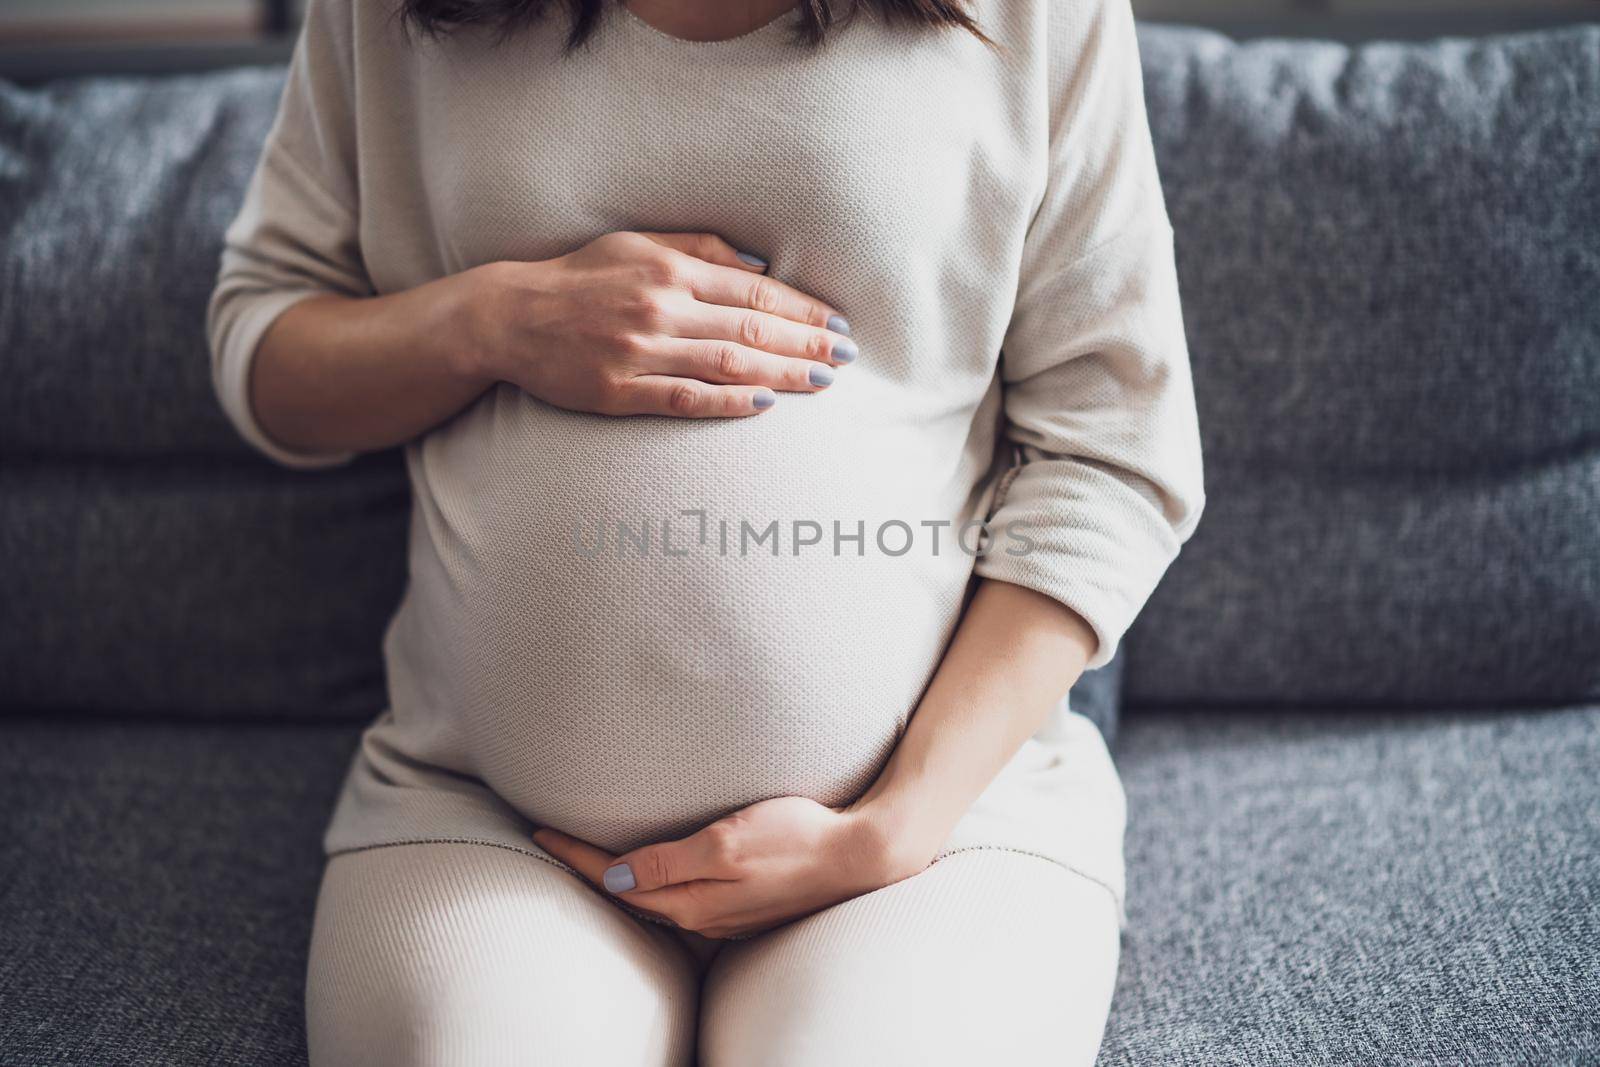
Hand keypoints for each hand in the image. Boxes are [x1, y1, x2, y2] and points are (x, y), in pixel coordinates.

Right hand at [459, 231, 857, 417]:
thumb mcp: (638, 243)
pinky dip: (727, 402)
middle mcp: (660, 308)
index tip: (838, 324)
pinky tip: (763, 405)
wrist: (510, 317)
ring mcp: (639, 352)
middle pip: (751, 328)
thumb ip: (700, 248)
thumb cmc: (581, 277)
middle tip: (847, 357)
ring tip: (822, 382)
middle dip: (806, 343)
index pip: (754, 290)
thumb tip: (760, 265)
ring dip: (781, 375)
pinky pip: (684, 399)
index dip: (802, 309)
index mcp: (670, 270)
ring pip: (727, 364)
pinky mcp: (618, 391)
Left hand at [531, 796, 933, 939]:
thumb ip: (669, 861)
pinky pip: (683, 898)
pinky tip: (652, 871)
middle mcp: (701, 914)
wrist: (859, 856)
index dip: (574, 855)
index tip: (538, 831)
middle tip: (551, 842)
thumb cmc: (796, 837)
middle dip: (588, 870)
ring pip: (654, 900)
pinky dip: (655, 883)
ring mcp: (723, 914)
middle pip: (628, 895)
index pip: (615, 879)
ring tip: (590, 856)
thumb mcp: (727, 841)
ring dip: (620, 879)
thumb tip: (616, 880)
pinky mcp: (742, 905)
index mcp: (690, 899)